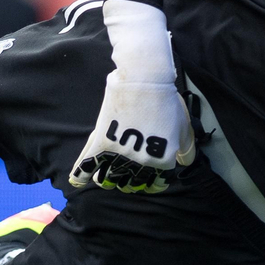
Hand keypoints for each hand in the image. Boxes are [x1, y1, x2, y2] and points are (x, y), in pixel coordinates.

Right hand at [67, 0, 194, 192]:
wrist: (145, 80)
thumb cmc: (167, 101)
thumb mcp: (184, 127)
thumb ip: (186, 150)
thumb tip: (185, 164)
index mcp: (163, 160)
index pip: (156, 184)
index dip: (153, 184)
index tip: (150, 181)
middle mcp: (141, 162)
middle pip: (130, 184)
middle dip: (129, 184)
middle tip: (127, 180)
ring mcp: (120, 154)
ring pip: (108, 179)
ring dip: (107, 182)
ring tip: (107, 180)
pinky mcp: (101, 142)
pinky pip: (87, 164)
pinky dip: (80, 176)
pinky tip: (78, 182)